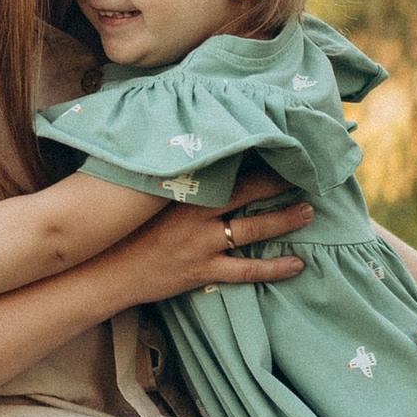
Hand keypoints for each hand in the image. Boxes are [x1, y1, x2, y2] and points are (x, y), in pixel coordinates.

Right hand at [110, 170, 311, 307]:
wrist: (107, 270)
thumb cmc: (126, 230)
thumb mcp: (146, 196)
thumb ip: (171, 178)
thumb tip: (192, 155)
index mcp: (183, 191)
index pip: (226, 167)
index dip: (254, 158)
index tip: (277, 145)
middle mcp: (196, 215)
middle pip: (247, 193)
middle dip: (278, 183)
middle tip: (306, 175)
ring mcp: (202, 244)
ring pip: (253, 229)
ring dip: (284, 220)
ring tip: (309, 212)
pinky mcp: (203, 271)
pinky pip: (246, 270)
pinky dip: (274, 268)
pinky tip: (297, 264)